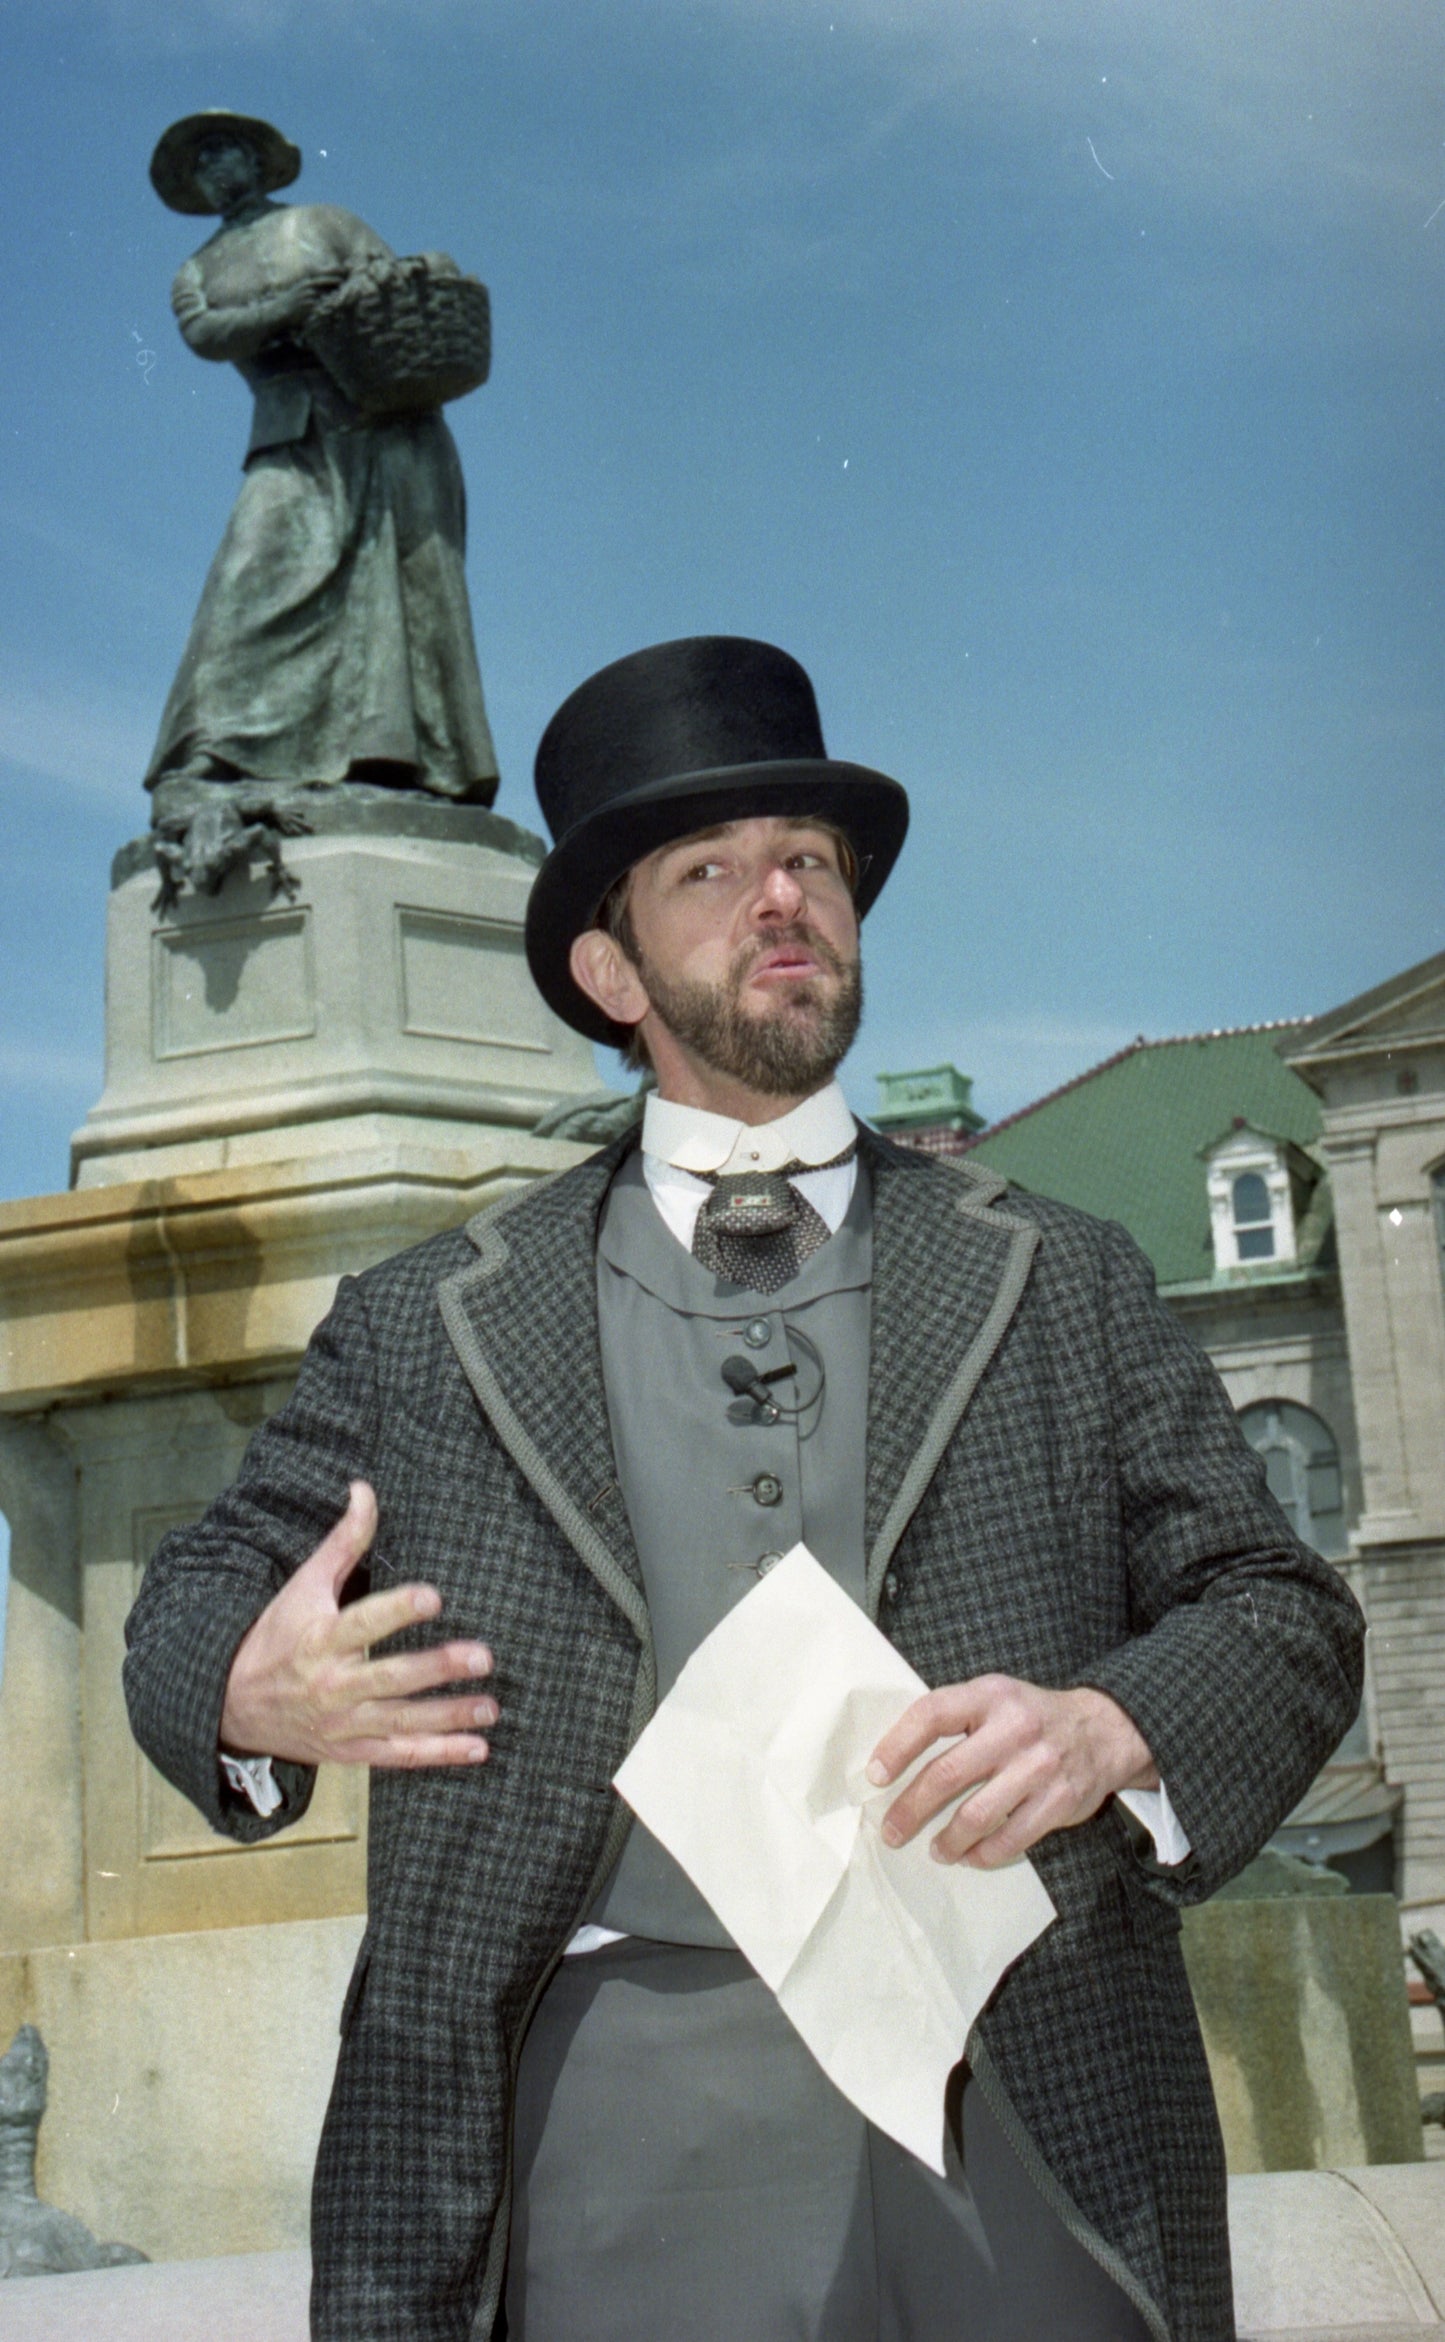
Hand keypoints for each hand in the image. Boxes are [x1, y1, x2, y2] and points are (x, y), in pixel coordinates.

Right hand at [219, 1481, 496, 1768]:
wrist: (231, 1706)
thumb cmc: (277, 1635)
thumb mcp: (303, 1585)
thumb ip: (343, 1541)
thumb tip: (365, 1488)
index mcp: (321, 1639)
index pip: (363, 1623)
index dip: (397, 1609)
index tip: (434, 1597)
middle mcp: (333, 1684)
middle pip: (390, 1677)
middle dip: (437, 1668)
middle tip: (482, 1656)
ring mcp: (342, 1723)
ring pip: (401, 1722)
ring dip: (449, 1716)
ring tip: (491, 1705)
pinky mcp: (350, 1751)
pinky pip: (398, 1756)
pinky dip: (438, 1754)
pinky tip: (477, 1748)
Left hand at [866, 1675, 1157, 1869]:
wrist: (1102, 1730)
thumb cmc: (1030, 1717)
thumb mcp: (994, 1697)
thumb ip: (954, 1717)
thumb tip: (894, 1760)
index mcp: (989, 1695)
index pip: (932, 1714)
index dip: (897, 1745)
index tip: (874, 1776)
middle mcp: (1014, 1727)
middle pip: (948, 1773)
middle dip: (912, 1808)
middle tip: (891, 1831)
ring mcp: (1039, 1765)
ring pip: (978, 1814)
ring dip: (948, 1840)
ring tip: (934, 1851)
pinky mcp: (1059, 1800)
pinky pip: (1012, 1837)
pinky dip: (984, 1854)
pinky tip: (969, 1856)